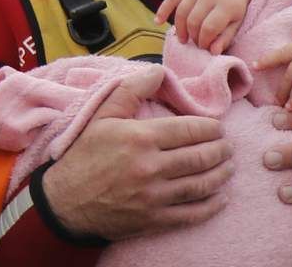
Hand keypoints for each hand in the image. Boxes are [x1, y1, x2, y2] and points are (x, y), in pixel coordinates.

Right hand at [39, 81, 232, 240]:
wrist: (62, 202)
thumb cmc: (83, 155)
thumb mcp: (102, 116)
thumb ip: (131, 90)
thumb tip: (158, 71)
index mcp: (140, 138)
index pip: (191, 130)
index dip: (211, 128)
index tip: (218, 128)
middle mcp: (150, 167)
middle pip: (200, 157)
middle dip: (221, 150)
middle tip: (228, 146)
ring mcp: (152, 197)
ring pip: (200, 185)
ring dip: (221, 175)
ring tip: (229, 167)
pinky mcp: (151, 220)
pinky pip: (190, 214)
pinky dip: (211, 206)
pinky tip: (221, 197)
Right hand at [156, 0, 257, 52]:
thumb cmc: (235, 4)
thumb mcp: (237, 21)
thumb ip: (226, 38)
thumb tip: (213, 52)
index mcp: (227, 5)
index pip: (209, 28)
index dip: (204, 41)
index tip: (204, 46)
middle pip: (193, 21)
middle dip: (192, 36)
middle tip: (194, 43)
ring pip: (182, 12)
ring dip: (180, 29)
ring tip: (183, 38)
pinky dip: (163, 10)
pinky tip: (158, 22)